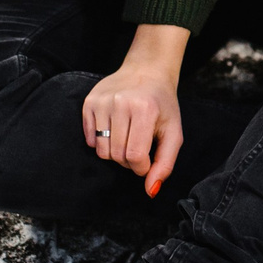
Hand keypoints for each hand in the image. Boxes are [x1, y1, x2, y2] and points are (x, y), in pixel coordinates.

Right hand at [82, 24, 189, 195]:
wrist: (147, 71)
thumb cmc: (162, 105)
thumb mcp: (173, 132)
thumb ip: (165, 163)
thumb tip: (150, 190)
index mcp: (144, 109)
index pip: (135, 156)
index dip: (142, 167)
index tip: (147, 160)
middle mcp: (121, 103)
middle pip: (117, 155)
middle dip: (128, 160)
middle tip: (138, 146)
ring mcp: (102, 101)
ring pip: (101, 150)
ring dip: (114, 153)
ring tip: (126, 138)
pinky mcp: (89, 102)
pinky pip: (90, 139)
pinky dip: (101, 142)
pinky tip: (114, 130)